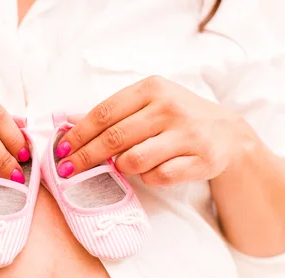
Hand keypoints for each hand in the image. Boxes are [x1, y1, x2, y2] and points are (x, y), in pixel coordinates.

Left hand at [55, 76, 257, 185]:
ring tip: (122, 166)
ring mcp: (187, 133)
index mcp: (152, 89)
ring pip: (134, 160)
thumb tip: (67, 121)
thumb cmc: (176, 118)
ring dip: (121, 168)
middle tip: (66, 171)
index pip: (104, 113)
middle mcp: (169, 107)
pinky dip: (147, 178)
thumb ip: (110, 113)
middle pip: (114, 138)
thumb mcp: (146, 104)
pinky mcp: (201, 159)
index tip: (60, 150)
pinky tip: (150, 170)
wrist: (227, 133)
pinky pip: (158, 176)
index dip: (78, 134)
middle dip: (85, 157)